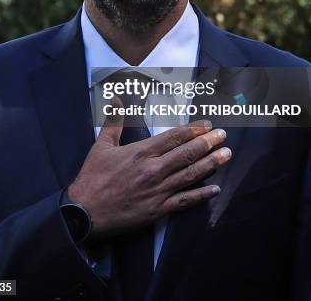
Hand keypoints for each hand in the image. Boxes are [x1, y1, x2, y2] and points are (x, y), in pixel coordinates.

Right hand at [67, 116, 230, 237]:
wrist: (84, 212)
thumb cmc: (93, 178)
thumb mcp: (101, 145)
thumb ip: (113, 121)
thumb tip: (117, 99)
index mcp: (142, 152)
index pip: (174, 137)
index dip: (193, 130)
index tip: (207, 125)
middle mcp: (153, 169)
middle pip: (187, 153)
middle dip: (208, 143)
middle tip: (223, 136)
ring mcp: (158, 191)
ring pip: (190, 175)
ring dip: (210, 164)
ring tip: (226, 155)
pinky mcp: (157, 210)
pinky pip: (184, 201)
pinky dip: (200, 195)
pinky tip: (214, 189)